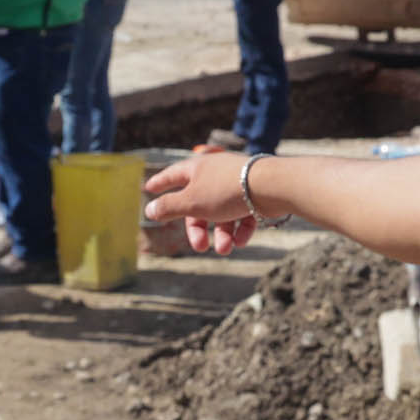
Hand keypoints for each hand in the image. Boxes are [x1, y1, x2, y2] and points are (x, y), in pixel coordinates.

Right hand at [142, 150, 262, 256]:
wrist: (270, 187)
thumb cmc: (226, 190)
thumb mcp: (191, 202)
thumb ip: (169, 207)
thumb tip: (149, 210)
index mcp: (197, 169)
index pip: (172, 175)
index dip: (160, 183)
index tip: (149, 188)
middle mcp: (215, 175)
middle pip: (198, 205)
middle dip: (198, 229)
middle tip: (199, 247)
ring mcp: (236, 185)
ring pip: (222, 214)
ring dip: (222, 235)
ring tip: (225, 249)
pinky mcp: (254, 196)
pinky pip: (242, 216)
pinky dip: (240, 230)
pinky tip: (240, 242)